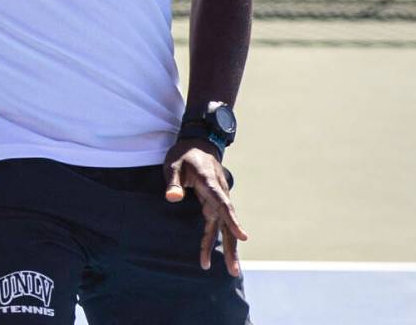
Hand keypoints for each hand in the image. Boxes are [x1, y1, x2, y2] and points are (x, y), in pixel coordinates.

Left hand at [163, 139, 247, 275]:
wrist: (198, 144)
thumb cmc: (184, 154)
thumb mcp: (174, 164)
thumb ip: (173, 181)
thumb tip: (172, 198)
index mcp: (210, 182)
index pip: (223, 204)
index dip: (232, 220)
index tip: (243, 236)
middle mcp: (218, 193)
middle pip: (227, 222)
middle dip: (232, 246)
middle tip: (234, 269)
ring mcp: (217, 200)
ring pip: (224, 227)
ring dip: (227, 248)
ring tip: (232, 271)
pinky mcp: (213, 204)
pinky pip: (214, 225)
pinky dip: (211, 241)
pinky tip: (207, 259)